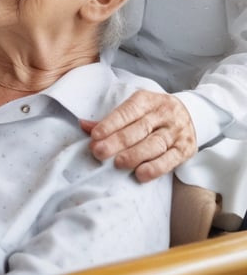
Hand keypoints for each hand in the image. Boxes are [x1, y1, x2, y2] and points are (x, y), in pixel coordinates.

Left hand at [82, 90, 196, 181]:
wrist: (191, 113)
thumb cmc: (153, 113)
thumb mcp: (135, 108)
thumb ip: (110, 119)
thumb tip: (83, 125)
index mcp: (147, 100)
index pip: (127, 112)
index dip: (110, 124)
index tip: (94, 136)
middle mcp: (163, 114)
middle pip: (138, 130)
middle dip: (116, 142)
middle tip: (99, 152)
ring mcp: (176, 132)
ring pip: (154, 145)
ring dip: (134, 155)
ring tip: (117, 163)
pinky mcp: (185, 149)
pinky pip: (170, 160)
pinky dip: (155, 168)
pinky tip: (141, 174)